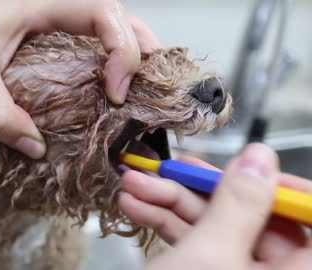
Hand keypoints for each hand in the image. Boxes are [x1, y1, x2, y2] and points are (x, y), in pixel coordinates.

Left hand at [0, 0, 159, 158]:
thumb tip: (36, 149)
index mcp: (45, 2)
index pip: (103, 13)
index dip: (122, 49)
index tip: (113, 91)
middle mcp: (57, 5)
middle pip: (118, 15)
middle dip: (141, 48)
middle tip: (151, 86)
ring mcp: (56, 17)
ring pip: (110, 24)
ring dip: (132, 51)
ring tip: (142, 84)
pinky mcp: (51, 33)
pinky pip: (92, 37)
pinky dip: (111, 56)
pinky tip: (113, 82)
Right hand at [120, 143, 311, 268]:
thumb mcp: (211, 253)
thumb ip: (238, 203)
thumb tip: (259, 158)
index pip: (310, 217)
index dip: (288, 189)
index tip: (255, 168)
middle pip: (250, 216)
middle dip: (200, 189)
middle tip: (171, 169)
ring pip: (213, 225)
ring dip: (170, 201)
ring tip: (135, 184)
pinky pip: (194, 241)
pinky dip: (165, 222)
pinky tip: (137, 204)